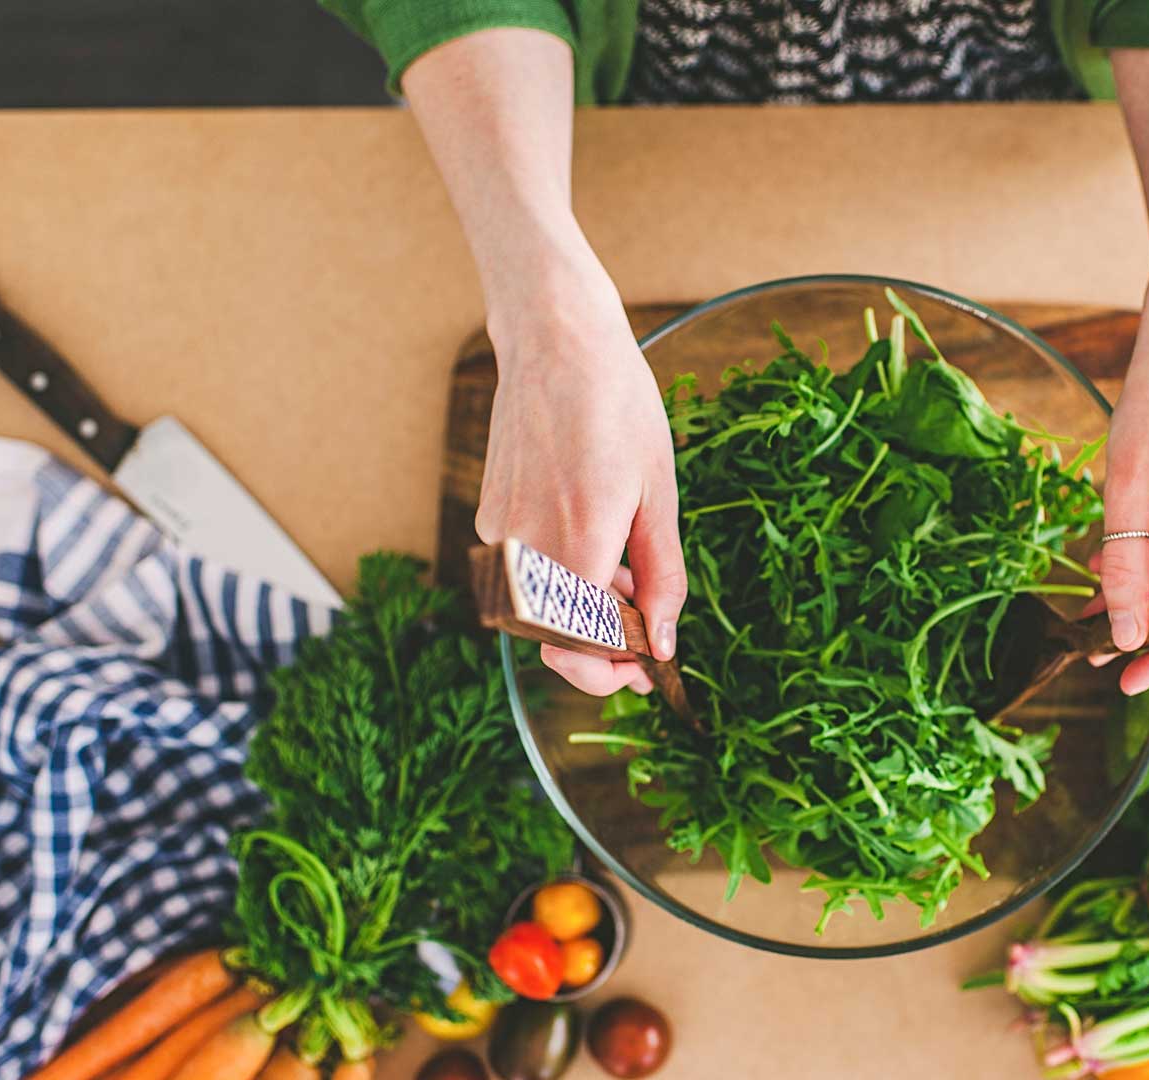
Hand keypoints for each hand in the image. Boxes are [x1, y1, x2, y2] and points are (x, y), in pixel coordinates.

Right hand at [476, 255, 686, 696]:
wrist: (556, 342)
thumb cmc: (618, 407)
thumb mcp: (659, 494)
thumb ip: (662, 577)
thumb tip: (662, 645)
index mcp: (576, 543)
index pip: (580, 652)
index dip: (614, 672)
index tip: (647, 668)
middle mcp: (524, 547)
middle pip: (555, 641)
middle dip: (601, 648)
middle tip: (645, 633)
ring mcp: (497, 535)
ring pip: (541, 610)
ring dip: (585, 611)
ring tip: (627, 574)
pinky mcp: (486, 519)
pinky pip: (526, 575)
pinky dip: (564, 577)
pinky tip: (596, 541)